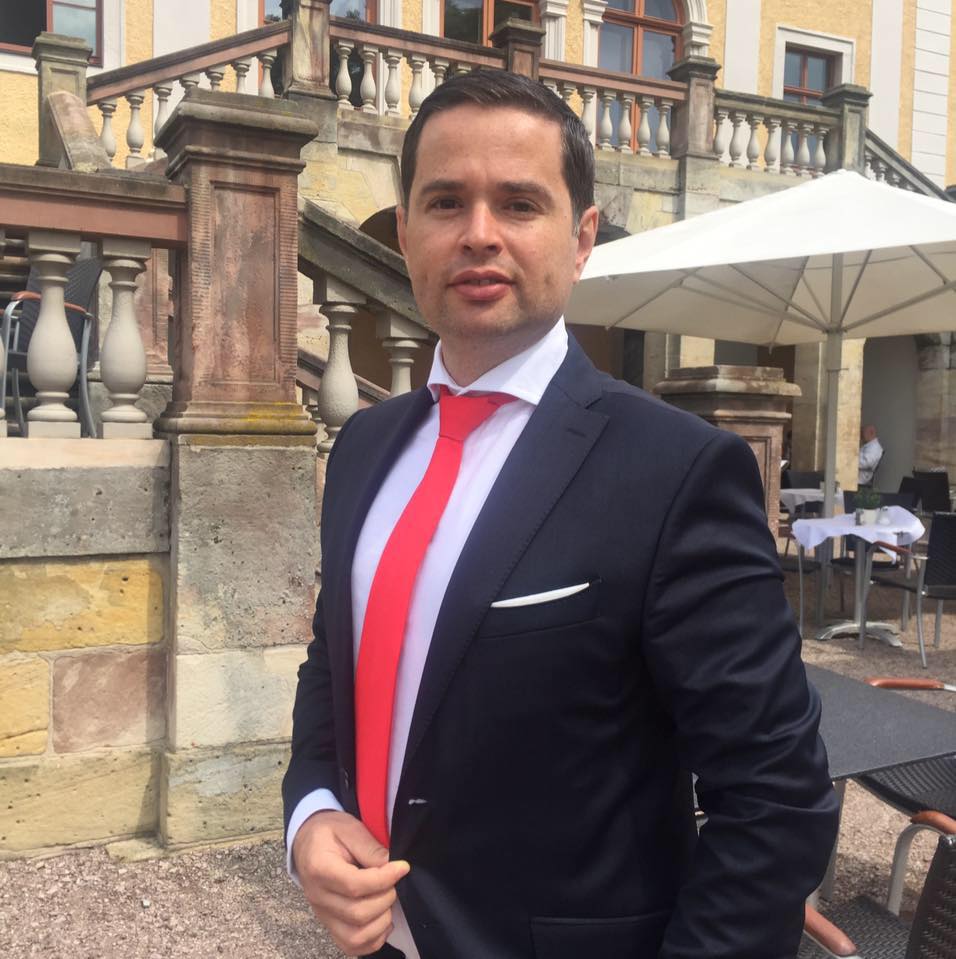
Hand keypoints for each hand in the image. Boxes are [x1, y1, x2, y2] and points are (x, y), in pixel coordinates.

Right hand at [292, 810, 410, 956]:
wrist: (308, 842)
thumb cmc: (330, 832)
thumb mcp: (349, 827)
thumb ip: (369, 847)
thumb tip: (392, 866)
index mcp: (320, 869)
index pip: (354, 885)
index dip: (384, 879)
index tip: (402, 867)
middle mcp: (318, 897)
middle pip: (357, 914)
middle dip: (385, 898)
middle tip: (394, 881)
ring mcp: (323, 915)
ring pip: (355, 937)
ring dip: (381, 922)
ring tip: (388, 900)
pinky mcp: (330, 925)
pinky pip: (351, 945)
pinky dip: (373, 940)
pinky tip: (383, 919)